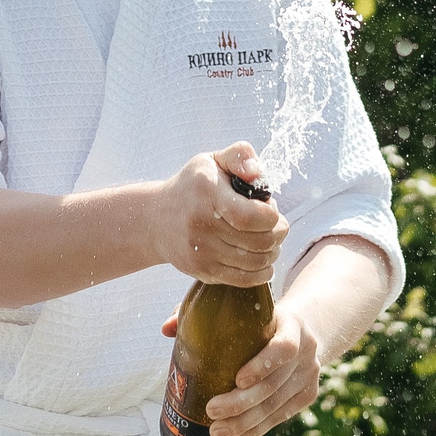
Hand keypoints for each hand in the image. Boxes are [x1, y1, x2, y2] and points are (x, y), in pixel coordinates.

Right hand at [157, 144, 287, 286]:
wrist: (157, 220)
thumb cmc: (193, 186)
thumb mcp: (213, 160)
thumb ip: (240, 156)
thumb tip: (257, 173)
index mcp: (207, 192)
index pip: (251, 217)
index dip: (272, 215)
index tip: (270, 208)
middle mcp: (201, 225)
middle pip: (260, 242)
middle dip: (278, 233)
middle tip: (274, 224)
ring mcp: (201, 252)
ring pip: (257, 262)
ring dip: (273, 251)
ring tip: (267, 238)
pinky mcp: (203, 271)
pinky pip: (245, 279)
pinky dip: (263, 271)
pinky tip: (261, 257)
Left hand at [205, 306, 323, 435]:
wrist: (306, 328)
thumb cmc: (261, 318)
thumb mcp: (243, 309)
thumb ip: (203, 314)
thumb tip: (166, 328)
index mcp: (291, 324)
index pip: (283, 347)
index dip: (262, 366)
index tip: (237, 379)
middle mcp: (306, 350)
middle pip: (274, 384)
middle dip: (241, 404)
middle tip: (212, 411)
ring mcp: (309, 374)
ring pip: (276, 406)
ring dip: (246, 424)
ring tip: (217, 432)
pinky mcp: (308, 394)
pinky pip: (281, 417)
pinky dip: (257, 431)